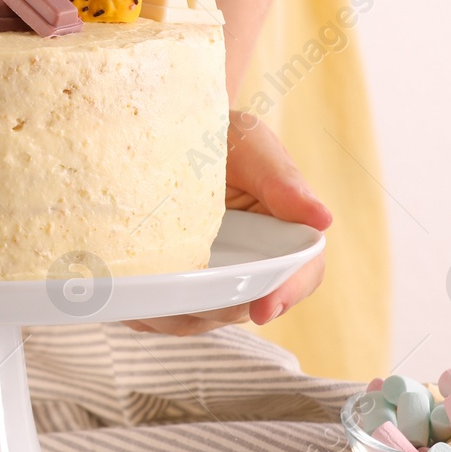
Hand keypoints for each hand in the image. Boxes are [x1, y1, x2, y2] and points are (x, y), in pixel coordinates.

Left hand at [123, 111, 330, 335]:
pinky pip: (163, 313)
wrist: (169, 133)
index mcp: (286, 235)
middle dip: (214, 308)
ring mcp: (212, 281)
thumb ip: (282, 180)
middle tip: (178, 296)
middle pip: (244, 305)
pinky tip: (127, 295)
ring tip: (145, 300)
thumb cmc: (222, 136)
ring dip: (174, 315)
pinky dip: (147, 310)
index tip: (264, 307)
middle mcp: (252, 266)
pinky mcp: (174, 287)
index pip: (300, 274)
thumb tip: (323, 219)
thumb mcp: (251, 145)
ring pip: (199, 318)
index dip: (287, 293)